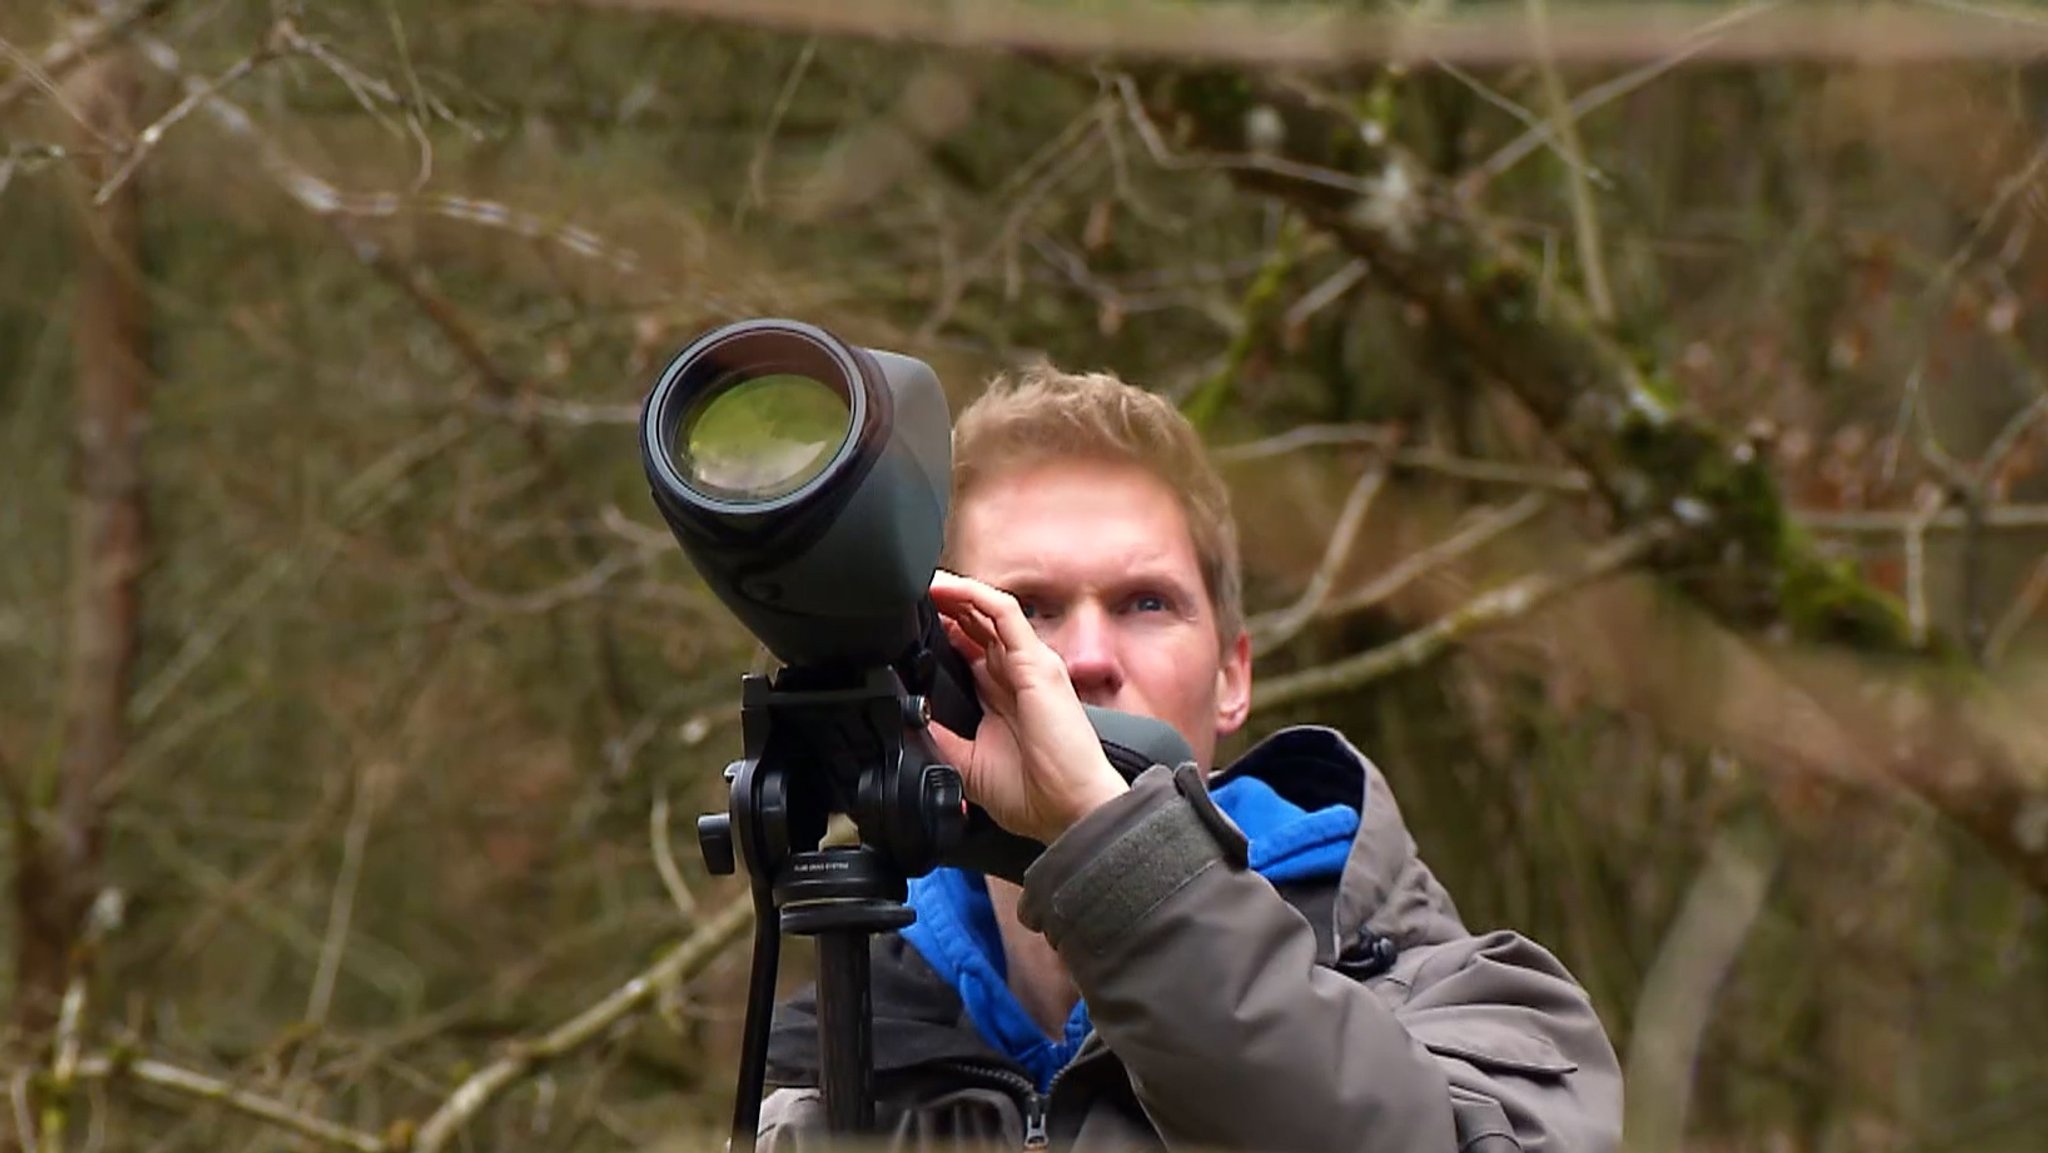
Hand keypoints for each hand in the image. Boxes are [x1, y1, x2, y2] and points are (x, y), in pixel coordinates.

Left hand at [926, 570, 1127, 845]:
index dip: (940, 632)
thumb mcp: (968, 763)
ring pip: (989, 611)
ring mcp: (1029, 664)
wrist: (1070, 811)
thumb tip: (909, 716)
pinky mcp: (1037, 661)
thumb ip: (941, 736)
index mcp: (1001, 697)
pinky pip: (1005, 613)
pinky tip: (950, 588)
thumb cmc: (1035, 794)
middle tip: (911, 595)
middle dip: (944, 607)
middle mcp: (1016, 675)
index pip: (968, 650)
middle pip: (976, 625)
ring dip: (955, 593)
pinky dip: (976, 595)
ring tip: (925, 582)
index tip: (908, 625)